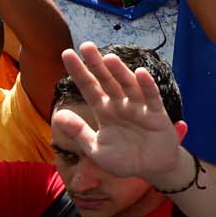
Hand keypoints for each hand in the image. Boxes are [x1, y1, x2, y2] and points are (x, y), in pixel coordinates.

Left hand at [50, 43, 188, 184]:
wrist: (152, 170)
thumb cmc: (124, 160)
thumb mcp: (96, 149)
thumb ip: (79, 132)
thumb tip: (59, 115)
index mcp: (104, 112)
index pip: (89, 88)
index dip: (79, 72)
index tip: (67, 54)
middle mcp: (120, 105)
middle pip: (107, 81)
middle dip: (96, 64)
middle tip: (86, 46)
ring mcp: (139, 108)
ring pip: (128, 86)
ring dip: (119, 72)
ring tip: (109, 58)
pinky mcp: (157, 114)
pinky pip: (151, 97)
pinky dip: (147, 86)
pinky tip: (140, 73)